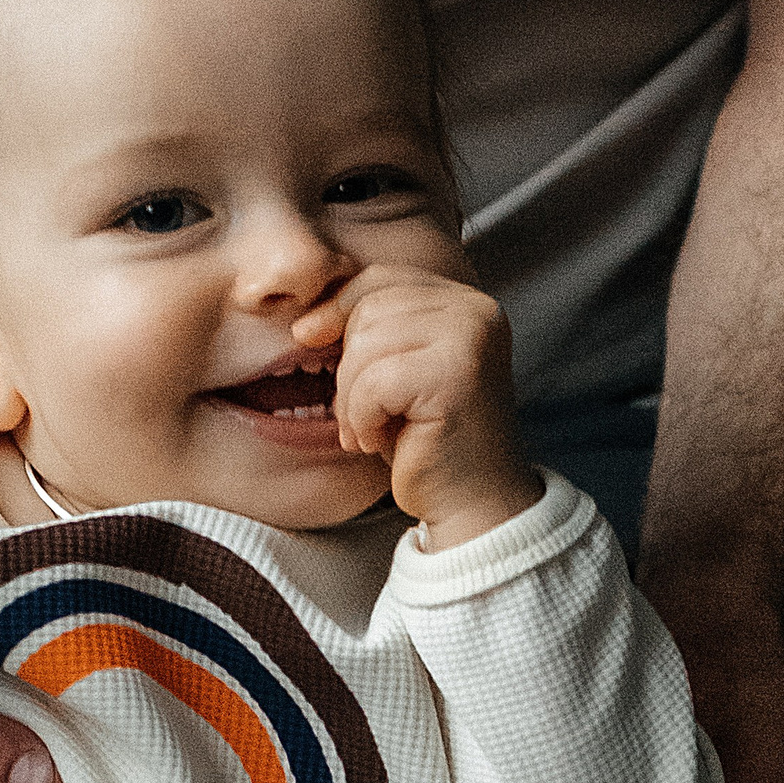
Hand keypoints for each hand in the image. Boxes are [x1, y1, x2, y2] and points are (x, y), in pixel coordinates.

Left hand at [293, 266, 541, 548]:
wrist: (474, 504)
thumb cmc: (428, 441)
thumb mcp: (397, 372)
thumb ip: (373, 331)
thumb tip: (306, 322)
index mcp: (468, 303)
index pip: (382, 278)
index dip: (338, 305)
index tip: (307, 337)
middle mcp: (477, 312)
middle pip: (368, 308)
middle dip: (347, 366)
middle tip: (361, 416)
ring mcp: (471, 340)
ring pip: (366, 343)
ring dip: (351, 397)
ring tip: (370, 431)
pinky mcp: (457, 376)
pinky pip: (374, 381)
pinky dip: (363, 417)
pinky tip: (381, 441)